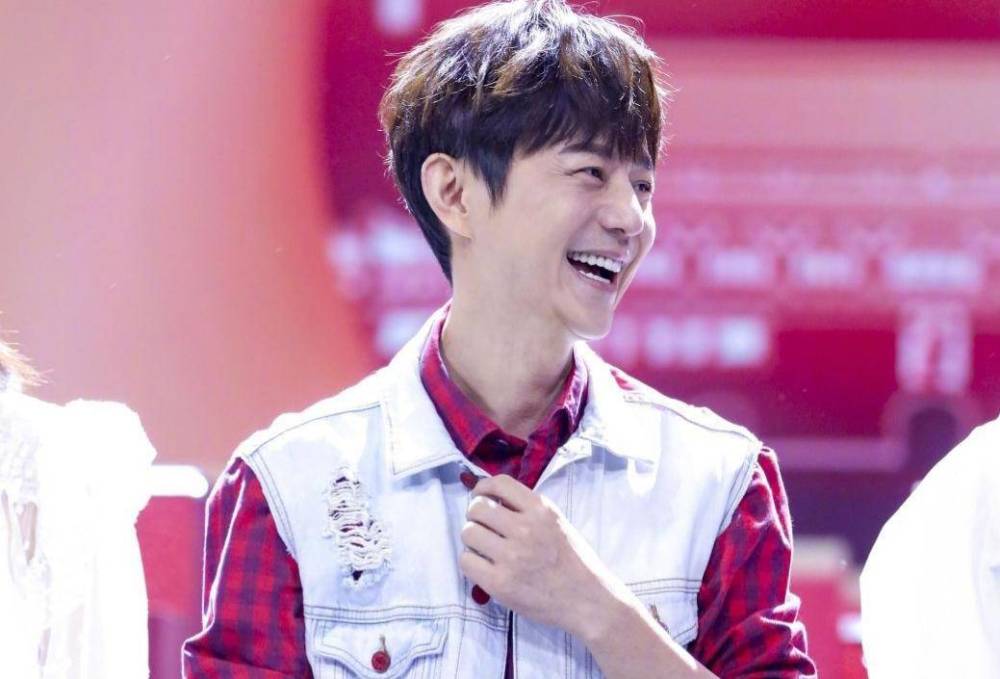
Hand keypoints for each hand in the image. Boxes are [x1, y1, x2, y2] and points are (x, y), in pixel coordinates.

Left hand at [458, 474, 624, 638]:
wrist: (588, 601)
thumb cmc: (574, 562)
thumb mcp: (557, 523)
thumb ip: (528, 510)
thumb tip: (493, 500)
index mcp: (541, 510)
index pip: (499, 483)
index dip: (483, 488)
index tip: (480, 496)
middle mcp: (525, 528)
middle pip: (477, 508)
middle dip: (475, 516)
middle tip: (484, 528)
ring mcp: (511, 556)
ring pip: (468, 532)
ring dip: (472, 540)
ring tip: (485, 549)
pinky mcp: (500, 583)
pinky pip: (466, 560)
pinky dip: (471, 562)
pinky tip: (484, 567)